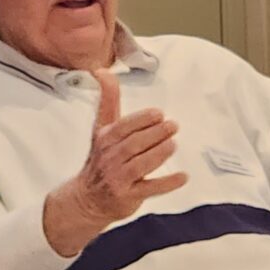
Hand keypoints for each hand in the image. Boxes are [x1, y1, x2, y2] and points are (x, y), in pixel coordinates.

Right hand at [43, 70, 187, 256]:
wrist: (87, 199)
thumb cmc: (100, 158)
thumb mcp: (101, 128)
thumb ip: (107, 100)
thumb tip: (102, 70)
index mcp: (105, 139)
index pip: (123, 127)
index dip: (141, 120)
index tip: (158, 114)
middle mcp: (110, 158)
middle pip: (134, 144)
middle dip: (155, 134)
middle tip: (173, 126)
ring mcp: (118, 178)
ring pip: (141, 164)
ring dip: (159, 153)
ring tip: (173, 144)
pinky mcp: (128, 196)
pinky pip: (150, 188)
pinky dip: (167, 183)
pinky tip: (183, 176)